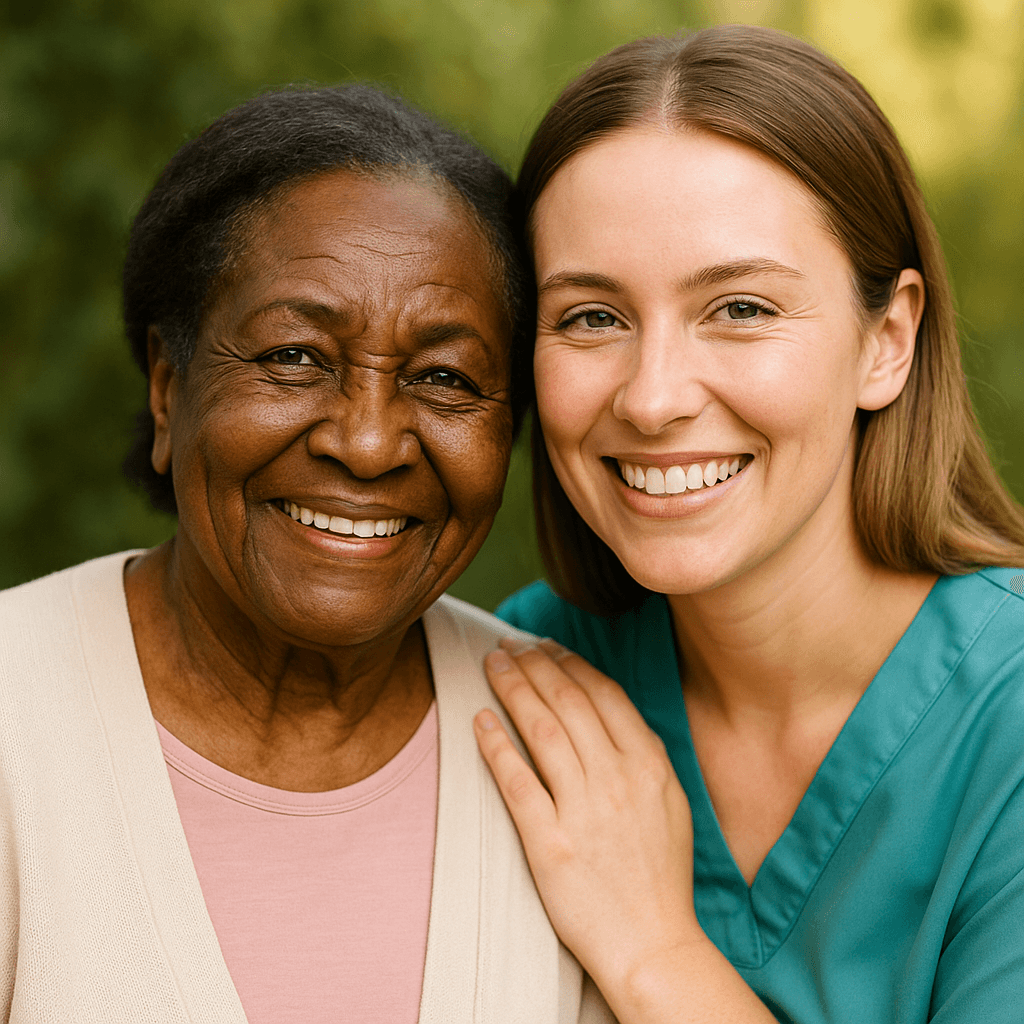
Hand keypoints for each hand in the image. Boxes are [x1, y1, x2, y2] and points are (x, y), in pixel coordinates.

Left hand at [474, 639, 699, 993]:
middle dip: (533, 663)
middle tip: (507, 644)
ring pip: (541, 729)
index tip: (543, 646)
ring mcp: (584, 810)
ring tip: (491, 665)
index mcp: (649, 764)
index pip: (602, 693)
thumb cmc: (660, 873)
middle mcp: (618, 778)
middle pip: (567, 701)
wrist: (652, 943)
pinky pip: (517, 782)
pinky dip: (496, 745)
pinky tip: (480, 720)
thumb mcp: (670, 801)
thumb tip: (608, 710)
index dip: (567, 662)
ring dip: (512, 688)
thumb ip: (642, 754)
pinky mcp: (550, 843)